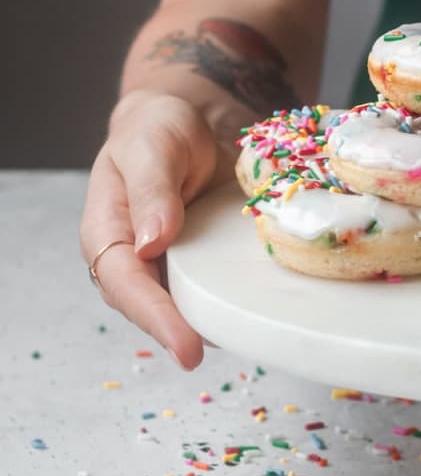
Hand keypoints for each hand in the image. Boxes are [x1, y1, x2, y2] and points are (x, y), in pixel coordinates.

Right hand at [80, 91, 223, 367]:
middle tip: (211, 356)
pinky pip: (212, 289)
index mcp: (107, 232)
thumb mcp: (152, 147)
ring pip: (183, 306)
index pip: (125, 285)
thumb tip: (151, 242)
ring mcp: (168, 265)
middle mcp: (134, 258)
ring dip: (208, 324)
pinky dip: (231, 302)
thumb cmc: (158, 129)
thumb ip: (152, 190)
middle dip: (179, 334)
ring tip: (243, 339)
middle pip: (150, 309)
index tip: (184, 345)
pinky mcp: (200, 263)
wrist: (188, 119)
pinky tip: (259, 312)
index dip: (154, 317)